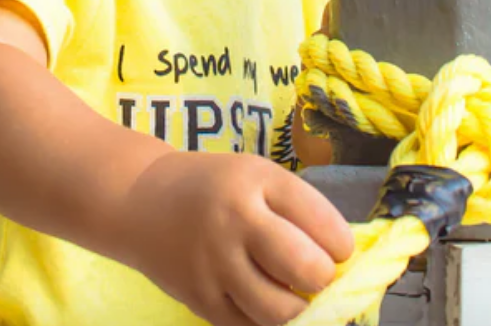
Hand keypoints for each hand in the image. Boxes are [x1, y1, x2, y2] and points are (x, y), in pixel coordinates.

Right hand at [119, 151, 352, 325]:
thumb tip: (351, 269)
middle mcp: (234, 219)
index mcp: (255, 180)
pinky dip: (266, 321)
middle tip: (311, 273)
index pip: (328, 227)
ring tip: (288, 291)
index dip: (342, 246)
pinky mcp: (200, 298)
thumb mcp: (255, 178)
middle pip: (309, 271)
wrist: (139, 200)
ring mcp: (214, 263)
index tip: (333, 247)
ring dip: (298, 309)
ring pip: (283, 313)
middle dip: (322, 278)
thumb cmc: (213, 188)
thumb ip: (300, 213)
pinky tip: (259, 299)